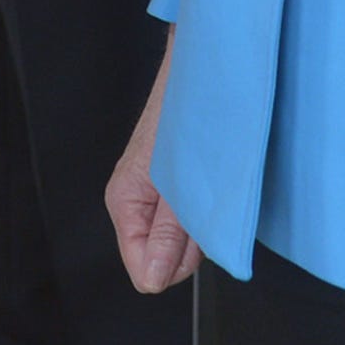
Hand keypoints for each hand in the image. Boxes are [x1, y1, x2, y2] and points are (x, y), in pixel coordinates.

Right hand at [105, 30, 200, 293]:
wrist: (206, 64)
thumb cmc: (187, 108)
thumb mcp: (177, 180)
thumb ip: (167, 232)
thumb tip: (154, 280)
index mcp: (125, 201)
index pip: (145, 270)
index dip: (178, 261)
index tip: (198, 231)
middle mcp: (138, 200)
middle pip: (167, 258)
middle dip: (195, 243)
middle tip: (209, 203)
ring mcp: (160, 193)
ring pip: (186, 241)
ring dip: (207, 224)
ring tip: (215, 187)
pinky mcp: (180, 184)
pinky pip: (197, 219)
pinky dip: (214, 210)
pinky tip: (220, 184)